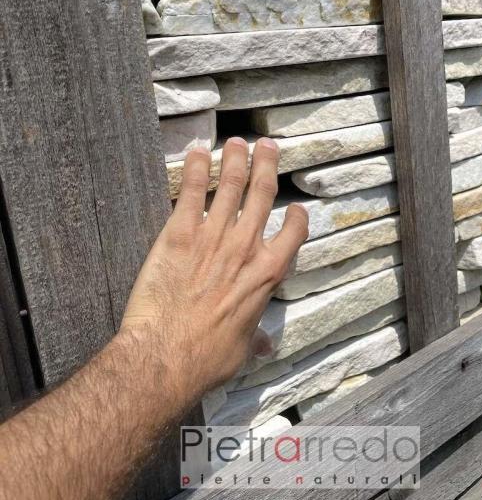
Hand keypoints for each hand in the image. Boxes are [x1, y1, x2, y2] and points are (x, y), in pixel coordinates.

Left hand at [120, 137, 308, 406]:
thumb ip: (255, 336)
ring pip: (231, 187)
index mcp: (266, 275)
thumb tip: (264, 344)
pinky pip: (193, 193)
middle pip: (262, 195)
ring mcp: (213, 237)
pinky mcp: (180, 234)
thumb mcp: (242, 349)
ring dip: (235, 160)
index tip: (296, 207)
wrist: (167, 355)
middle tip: (267, 146)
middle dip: (266, 166)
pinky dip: (197, 169)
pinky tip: (198, 152)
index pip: (293, 234)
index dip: (297, 217)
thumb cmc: (208, 358)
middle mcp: (245, 248)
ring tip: (237, 141)